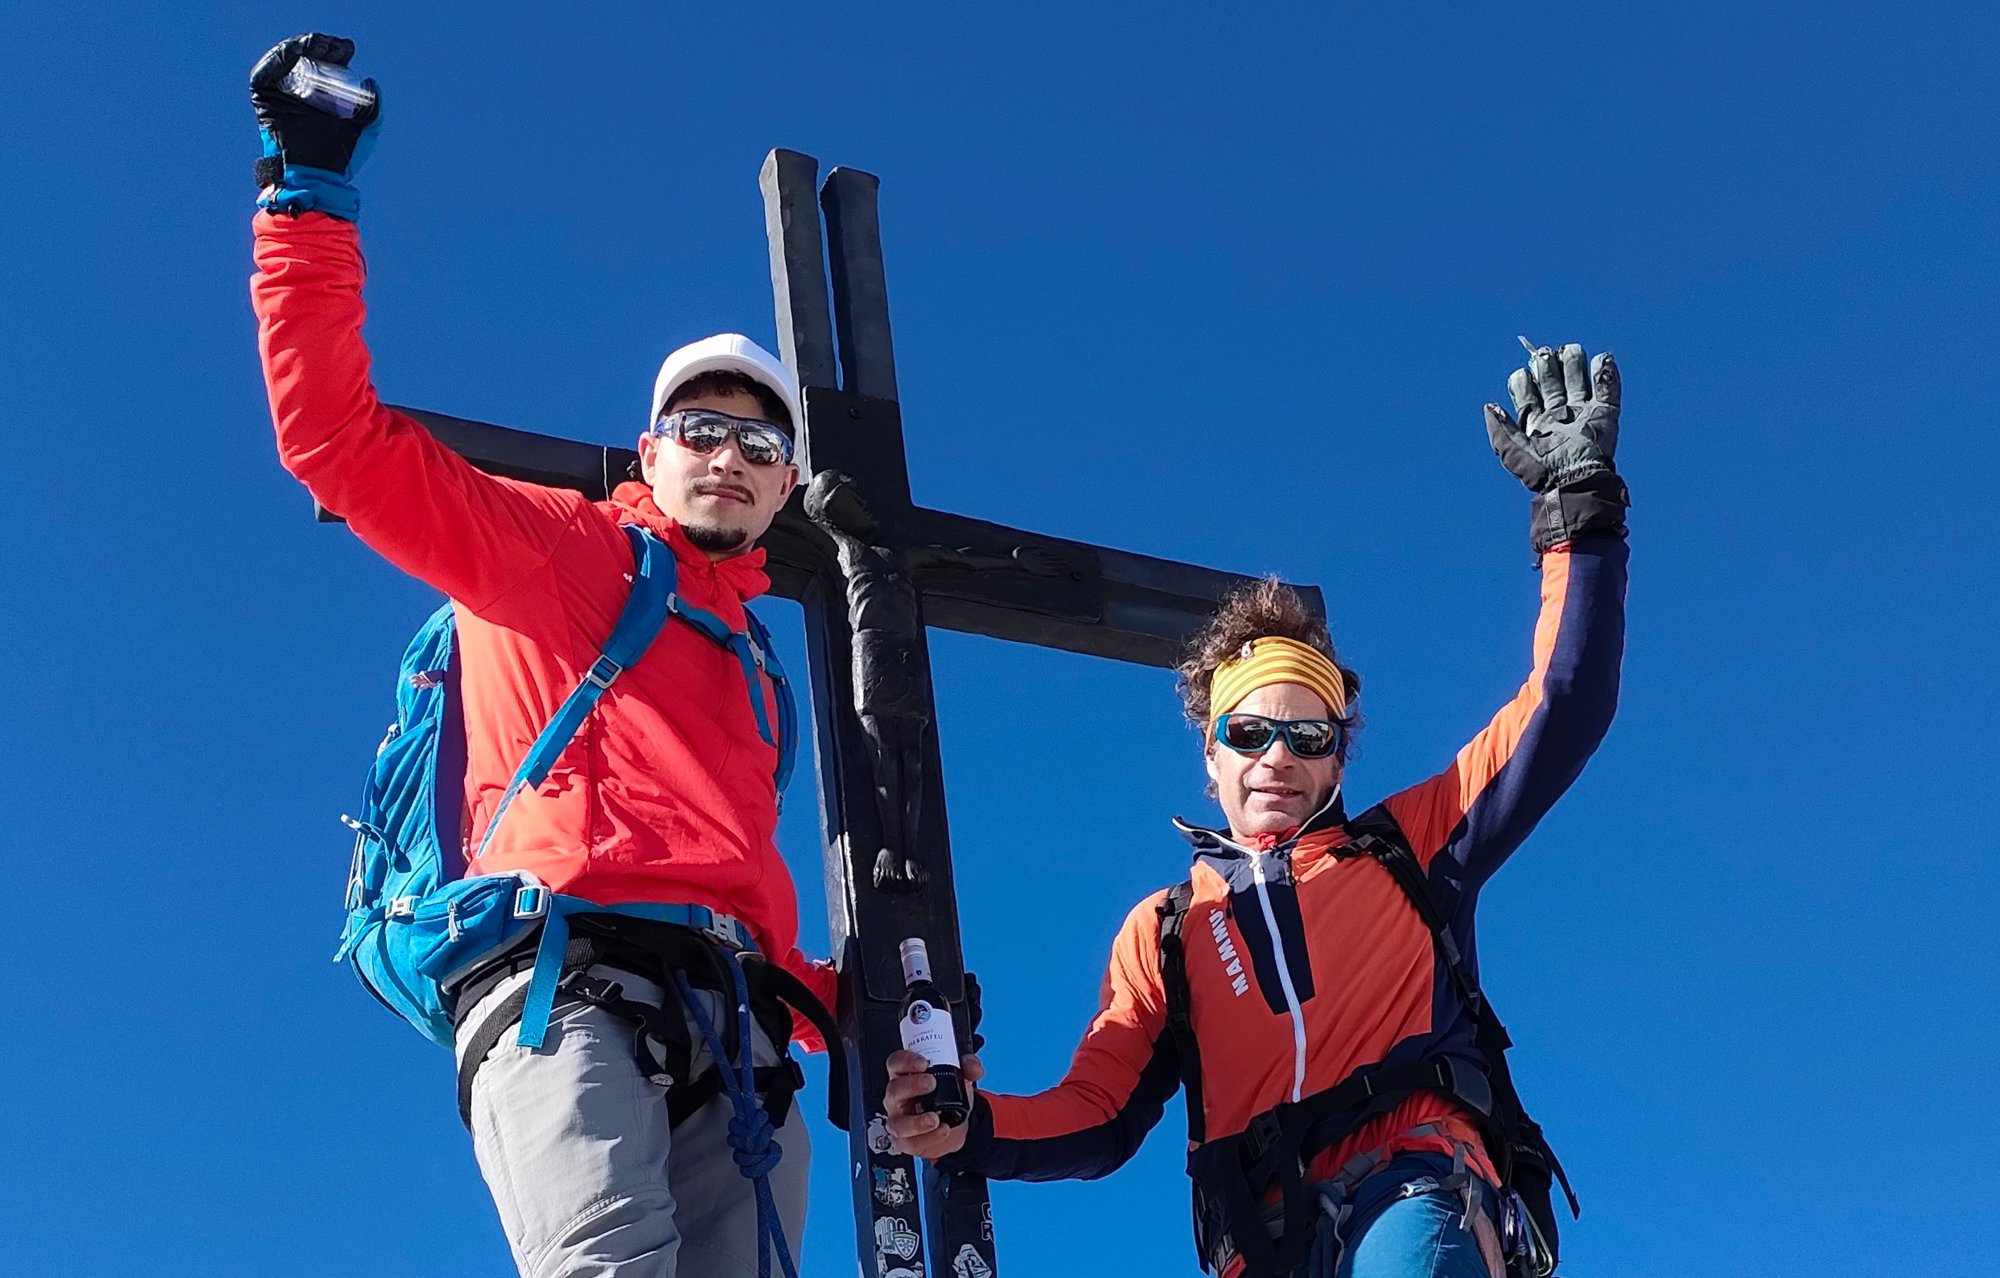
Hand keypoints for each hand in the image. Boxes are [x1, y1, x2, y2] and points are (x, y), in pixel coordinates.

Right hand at [249, 34, 380, 218]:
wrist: (318, 176)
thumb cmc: (340, 158)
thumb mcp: (366, 128)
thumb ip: (374, 106)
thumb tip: (371, 81)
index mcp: (322, 96)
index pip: (327, 64)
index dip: (335, 51)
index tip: (347, 48)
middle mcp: (300, 91)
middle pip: (307, 58)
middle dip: (321, 46)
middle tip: (335, 47)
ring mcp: (281, 93)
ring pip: (288, 59)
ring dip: (303, 46)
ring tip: (320, 45)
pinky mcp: (264, 97)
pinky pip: (267, 70)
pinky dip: (281, 56)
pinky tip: (299, 50)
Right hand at [884, 1049, 984, 1159]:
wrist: (954, 1123)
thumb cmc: (946, 1095)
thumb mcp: (957, 1075)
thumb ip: (967, 1066)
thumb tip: (974, 1069)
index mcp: (905, 1076)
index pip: (896, 1063)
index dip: (906, 1061)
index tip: (923, 1062)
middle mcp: (898, 1097)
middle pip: (894, 1090)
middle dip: (912, 1085)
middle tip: (931, 1083)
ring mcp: (899, 1120)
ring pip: (897, 1123)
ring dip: (916, 1121)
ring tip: (935, 1118)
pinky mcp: (906, 1141)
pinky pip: (911, 1142)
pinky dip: (928, 1138)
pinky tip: (942, 1130)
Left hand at [1486, 342, 1618, 489]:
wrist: (1574, 481)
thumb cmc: (1540, 470)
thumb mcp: (1511, 450)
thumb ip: (1499, 428)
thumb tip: (1489, 405)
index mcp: (1536, 421)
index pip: (1528, 392)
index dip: (1524, 379)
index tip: (1523, 372)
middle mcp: (1558, 413)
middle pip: (1553, 380)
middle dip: (1549, 365)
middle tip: (1546, 355)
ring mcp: (1583, 413)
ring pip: (1578, 380)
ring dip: (1575, 362)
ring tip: (1571, 349)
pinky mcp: (1606, 414)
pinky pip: (1608, 389)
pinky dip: (1607, 373)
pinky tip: (1602, 358)